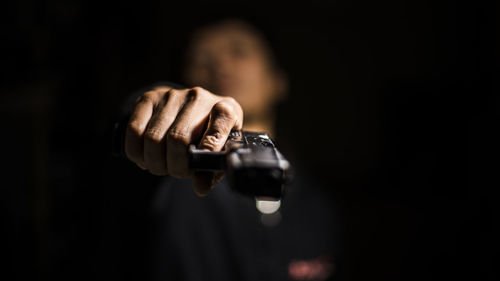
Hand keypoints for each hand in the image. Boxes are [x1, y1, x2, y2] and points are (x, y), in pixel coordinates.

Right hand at [124, 86, 242, 195]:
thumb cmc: (208, 135)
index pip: (219, 126)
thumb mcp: (217, 151)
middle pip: (178, 139)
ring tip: (162, 166)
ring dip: (155, 162)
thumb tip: (200, 187)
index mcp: (226, 110)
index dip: (209, 148)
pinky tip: (146, 157)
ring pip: (153, 137)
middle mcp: (199, 98)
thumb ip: (211, 171)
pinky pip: (134, 130)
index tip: (197, 168)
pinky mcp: (149, 97)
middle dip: (174, 166)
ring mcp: (173, 96)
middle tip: (177, 172)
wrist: (192, 109)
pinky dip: (137, 152)